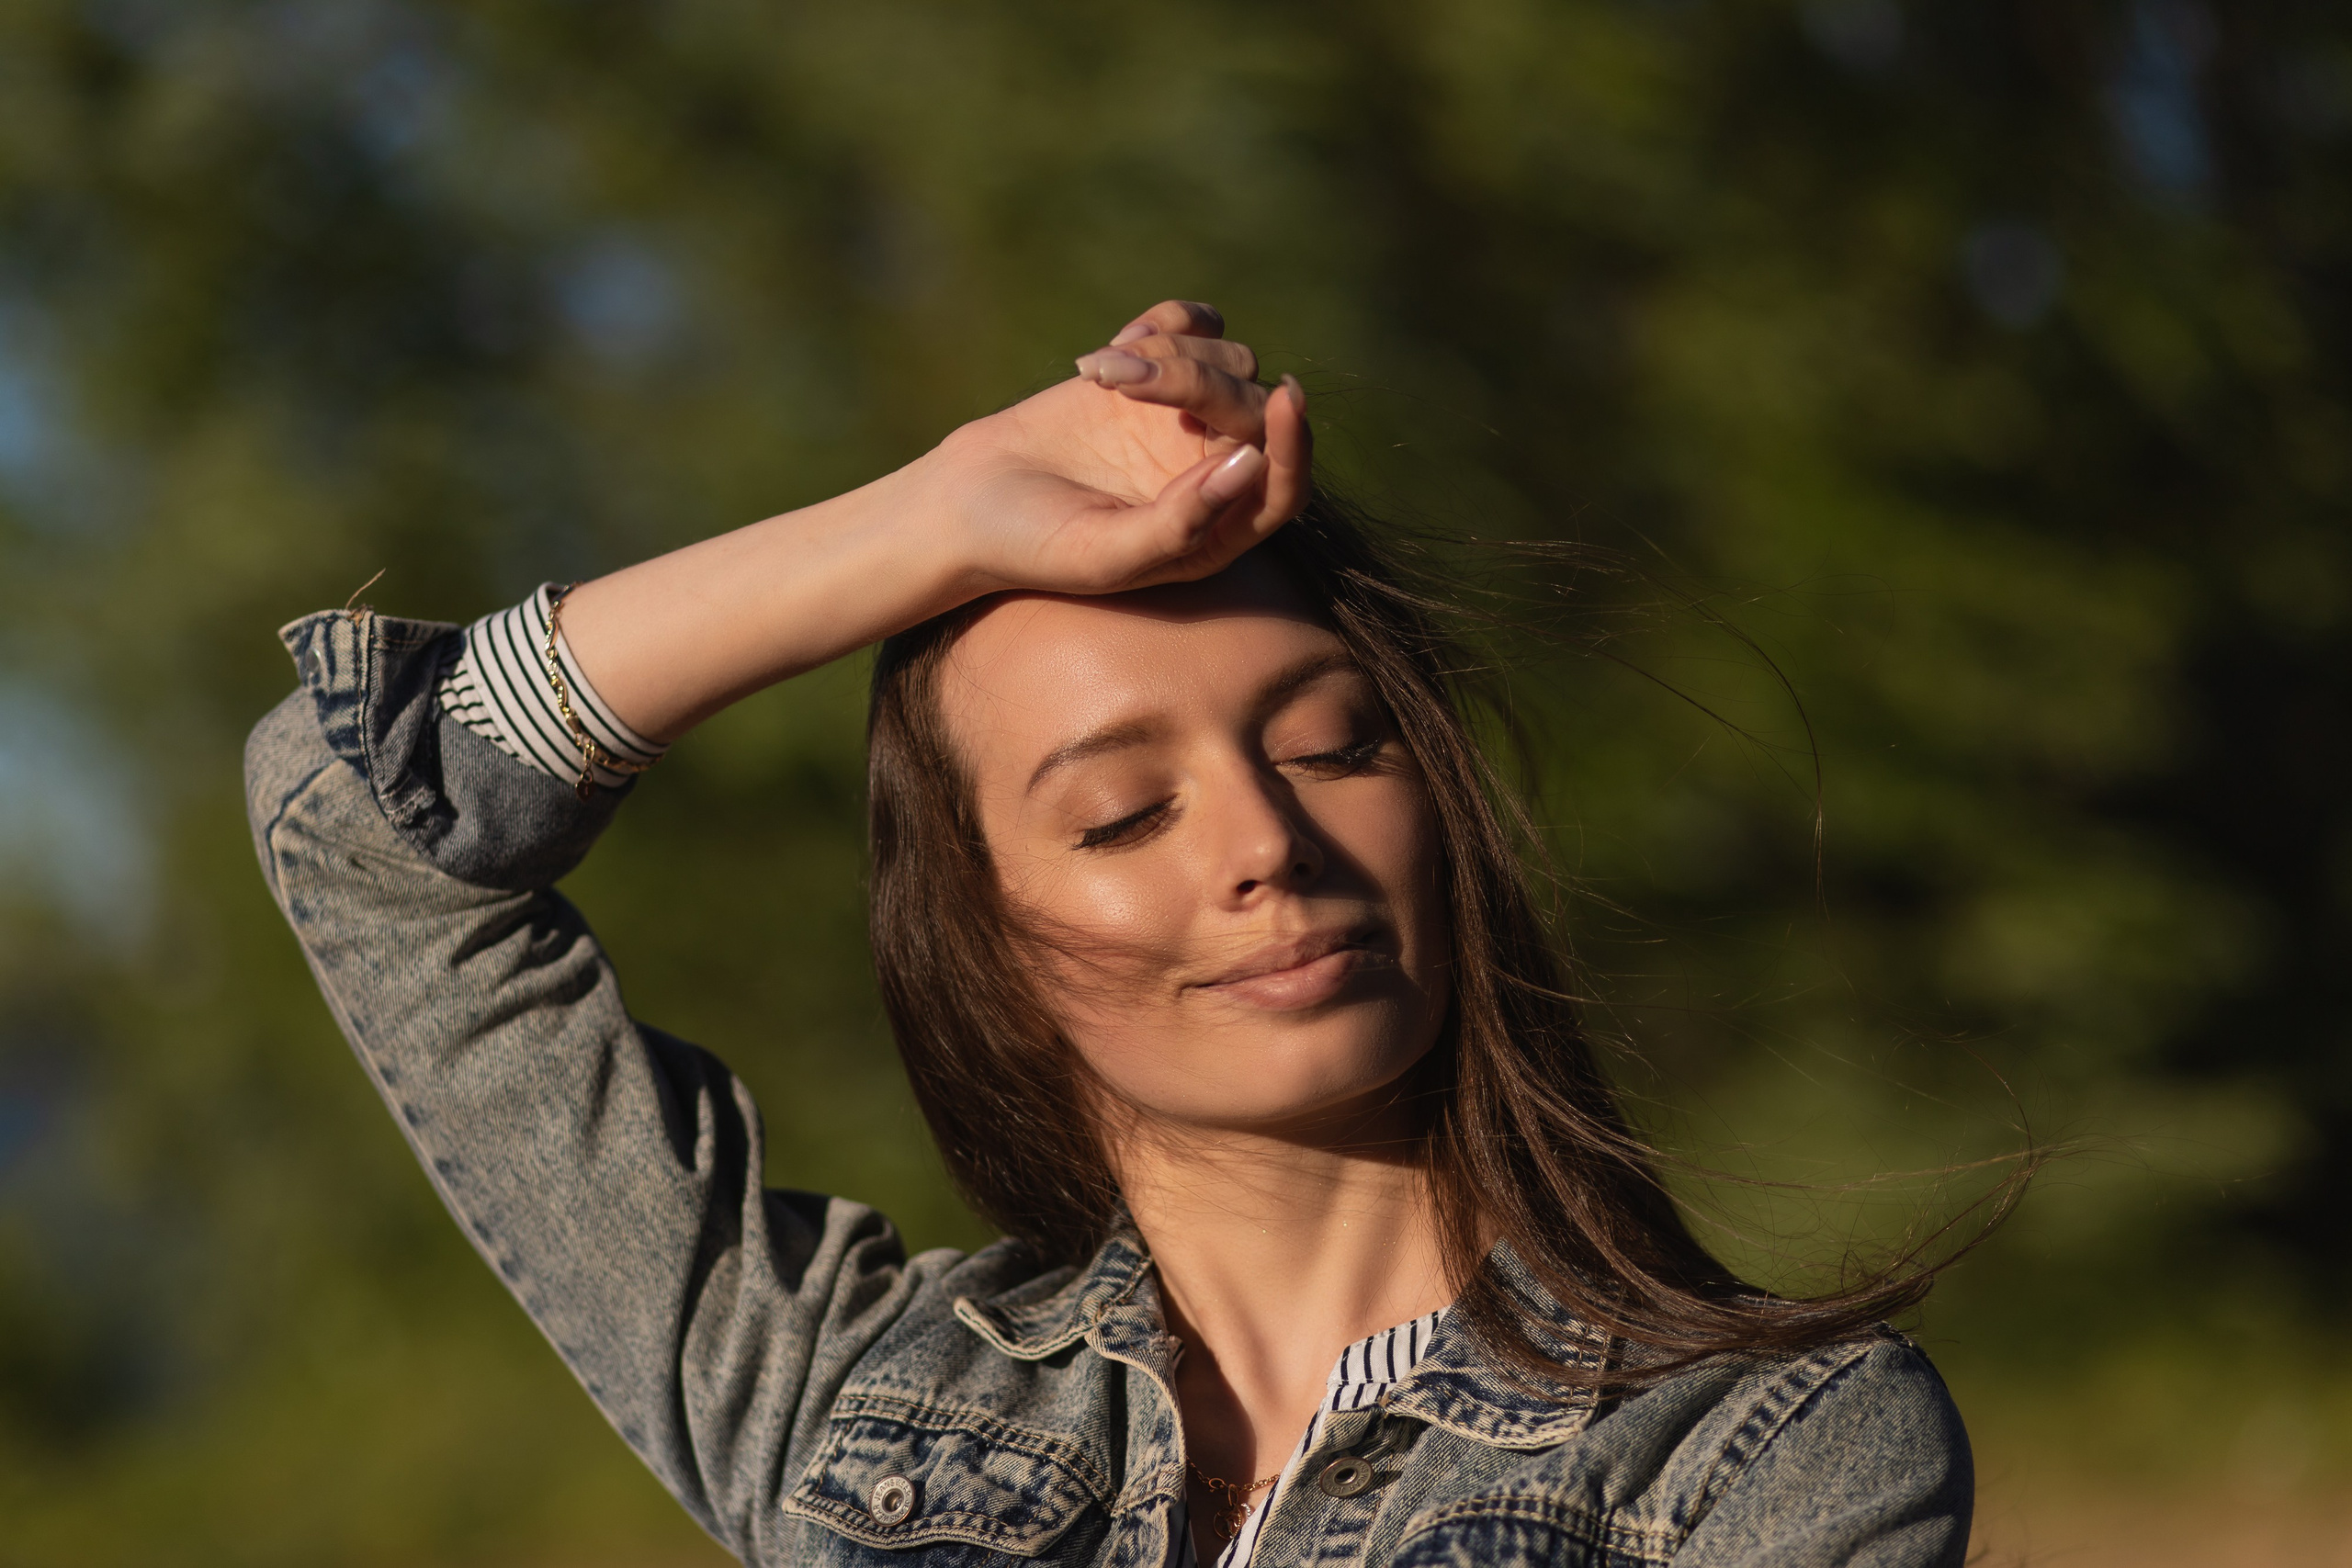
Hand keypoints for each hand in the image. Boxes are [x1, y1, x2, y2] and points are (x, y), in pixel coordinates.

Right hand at [931, 300, 1311, 598]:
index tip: (1283, 399)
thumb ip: (1183, 523)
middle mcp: (1216, 472)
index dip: (1294, 443)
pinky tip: (1109, 355)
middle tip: (1122, 381)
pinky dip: (1166, 322)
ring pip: (1229, 360)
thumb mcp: (1107, 553)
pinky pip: (1198, 327)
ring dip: (1170, 351)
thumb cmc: (1037, 544)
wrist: (973, 501)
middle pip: (1250, 409)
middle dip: (1194, 382)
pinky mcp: (1160, 375)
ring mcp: (1191, 421)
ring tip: (1102, 373)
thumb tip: (1251, 465)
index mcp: (1219, 530)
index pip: (1286, 485)